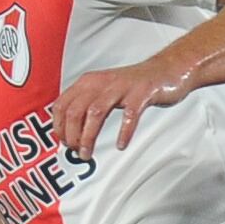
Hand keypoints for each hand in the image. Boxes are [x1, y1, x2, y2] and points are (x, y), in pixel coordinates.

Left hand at [52, 54, 191, 158]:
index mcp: (89, 82)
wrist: (165, 71)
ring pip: (95, 112)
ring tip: (88, 153)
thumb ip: (86, 107)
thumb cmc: (133, 86)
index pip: (62, 105)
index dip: (59, 127)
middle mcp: (102, 83)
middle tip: (77, 151)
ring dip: (88, 137)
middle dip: (72, 135)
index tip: (65, 143)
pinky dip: (123, 132)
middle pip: (75, 110)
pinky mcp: (142, 94)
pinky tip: (121, 144)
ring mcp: (122, 87)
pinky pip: (129, 115)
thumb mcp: (103, 91)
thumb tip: (69, 133)